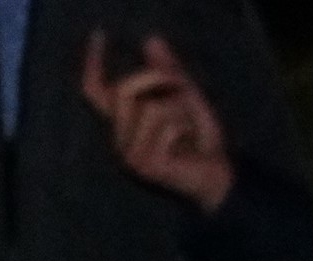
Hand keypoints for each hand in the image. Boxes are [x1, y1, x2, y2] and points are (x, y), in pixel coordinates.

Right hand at [81, 31, 235, 212]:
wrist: (217, 174)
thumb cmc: (200, 137)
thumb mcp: (186, 95)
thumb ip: (168, 70)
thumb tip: (150, 39)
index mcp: (123, 123)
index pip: (97, 91)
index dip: (94, 64)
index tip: (98, 35)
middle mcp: (119, 139)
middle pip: (126, 90)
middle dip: (158, 78)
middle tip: (182, 88)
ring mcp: (130, 154)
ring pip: (151, 107)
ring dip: (179, 108)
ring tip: (187, 126)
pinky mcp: (146, 165)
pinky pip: (166, 125)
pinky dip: (185, 125)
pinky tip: (188, 141)